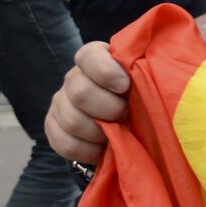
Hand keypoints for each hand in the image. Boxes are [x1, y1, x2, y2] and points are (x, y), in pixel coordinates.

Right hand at [45, 42, 130, 162]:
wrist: (124, 120)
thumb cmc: (138, 93)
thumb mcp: (142, 77)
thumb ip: (142, 70)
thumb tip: (152, 70)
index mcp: (94, 58)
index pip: (88, 56)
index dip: (106, 72)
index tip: (125, 86)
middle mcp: (73, 78)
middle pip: (80, 92)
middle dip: (109, 109)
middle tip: (126, 115)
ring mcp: (60, 102)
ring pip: (72, 121)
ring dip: (100, 132)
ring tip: (117, 132)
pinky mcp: (53, 127)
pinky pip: (64, 143)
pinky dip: (87, 150)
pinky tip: (102, 148)